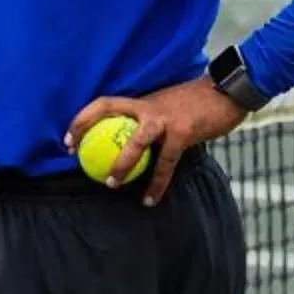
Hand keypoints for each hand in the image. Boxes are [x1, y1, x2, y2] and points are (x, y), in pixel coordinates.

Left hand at [63, 78, 246, 205]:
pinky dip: (156, 184)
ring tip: (112, 184)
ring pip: (136, 141)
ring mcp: (165, 119)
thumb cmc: (194, 104)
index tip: (67, 138)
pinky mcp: (183, 133)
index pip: (104, 103)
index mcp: (141, 101)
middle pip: (109, 111)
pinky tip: (149, 200)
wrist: (226, 94)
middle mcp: (148, 107)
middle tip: (77, 157)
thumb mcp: (165, 107)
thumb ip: (147, 120)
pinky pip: (165, 163)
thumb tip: (127, 141)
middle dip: (87, 130)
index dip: (82, 118)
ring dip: (122, 163)